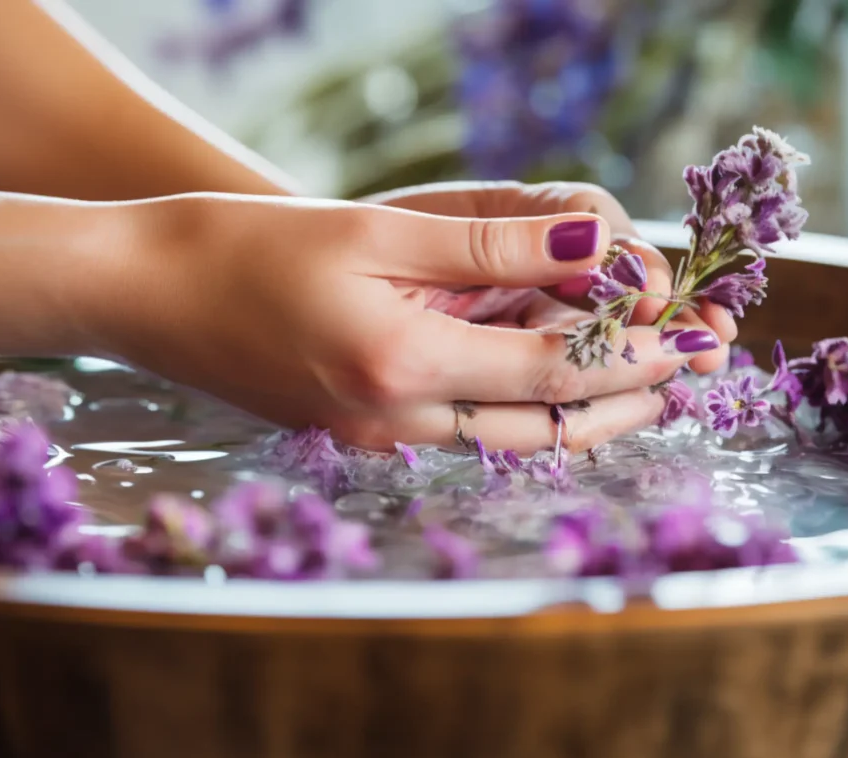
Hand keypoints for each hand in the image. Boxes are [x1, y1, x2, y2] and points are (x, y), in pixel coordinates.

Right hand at [100, 194, 723, 451]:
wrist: (147, 294)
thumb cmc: (248, 249)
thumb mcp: (375, 230)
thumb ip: (491, 245)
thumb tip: (594, 247)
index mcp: (402, 366)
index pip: (557, 373)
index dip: (638, 352)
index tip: (700, 333)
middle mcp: (395, 420)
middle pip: (547, 424)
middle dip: (632, 395)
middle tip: (696, 363)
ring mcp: (376, 437)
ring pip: (512, 436)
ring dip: (586, 410)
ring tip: (647, 378)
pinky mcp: (359, 431)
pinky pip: (468, 427)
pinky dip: (525, 404)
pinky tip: (551, 373)